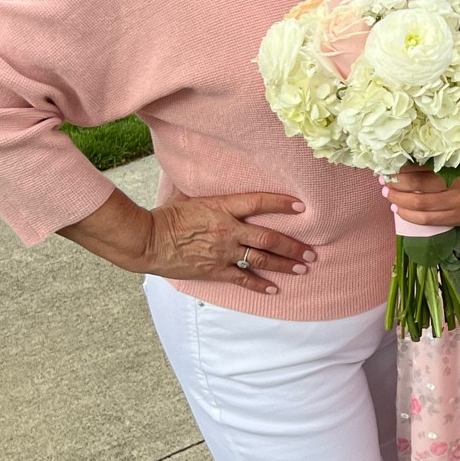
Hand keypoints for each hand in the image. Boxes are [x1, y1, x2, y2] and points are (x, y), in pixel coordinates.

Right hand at [143, 191, 314, 294]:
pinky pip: (242, 279)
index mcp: (221, 207)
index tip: (301, 207)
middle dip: (293, 245)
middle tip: (312, 251)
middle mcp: (227, 230)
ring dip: (285, 264)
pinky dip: (260, 284)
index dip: (281, 204)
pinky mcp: (214, 270)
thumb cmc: (165, 215)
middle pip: (268, 238)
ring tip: (303, 268)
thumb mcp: (187, 195)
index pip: (258, 202)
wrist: (147, 241)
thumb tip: (209, 171)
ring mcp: (222, 252)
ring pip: (261, 259)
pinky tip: (275, 289)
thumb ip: (205, 188)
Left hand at [384, 161, 459, 229]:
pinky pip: (430, 221)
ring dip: (400, 201)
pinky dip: (412, 216)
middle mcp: (458, 188)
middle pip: (418, 189)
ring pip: (421, 208)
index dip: (403, 170)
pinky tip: (401, 211)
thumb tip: (415, 162)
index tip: (389, 166)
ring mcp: (459, 206)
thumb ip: (447, 164)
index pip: (424, 169)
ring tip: (388, 196)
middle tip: (384, 181)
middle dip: (396, 186)